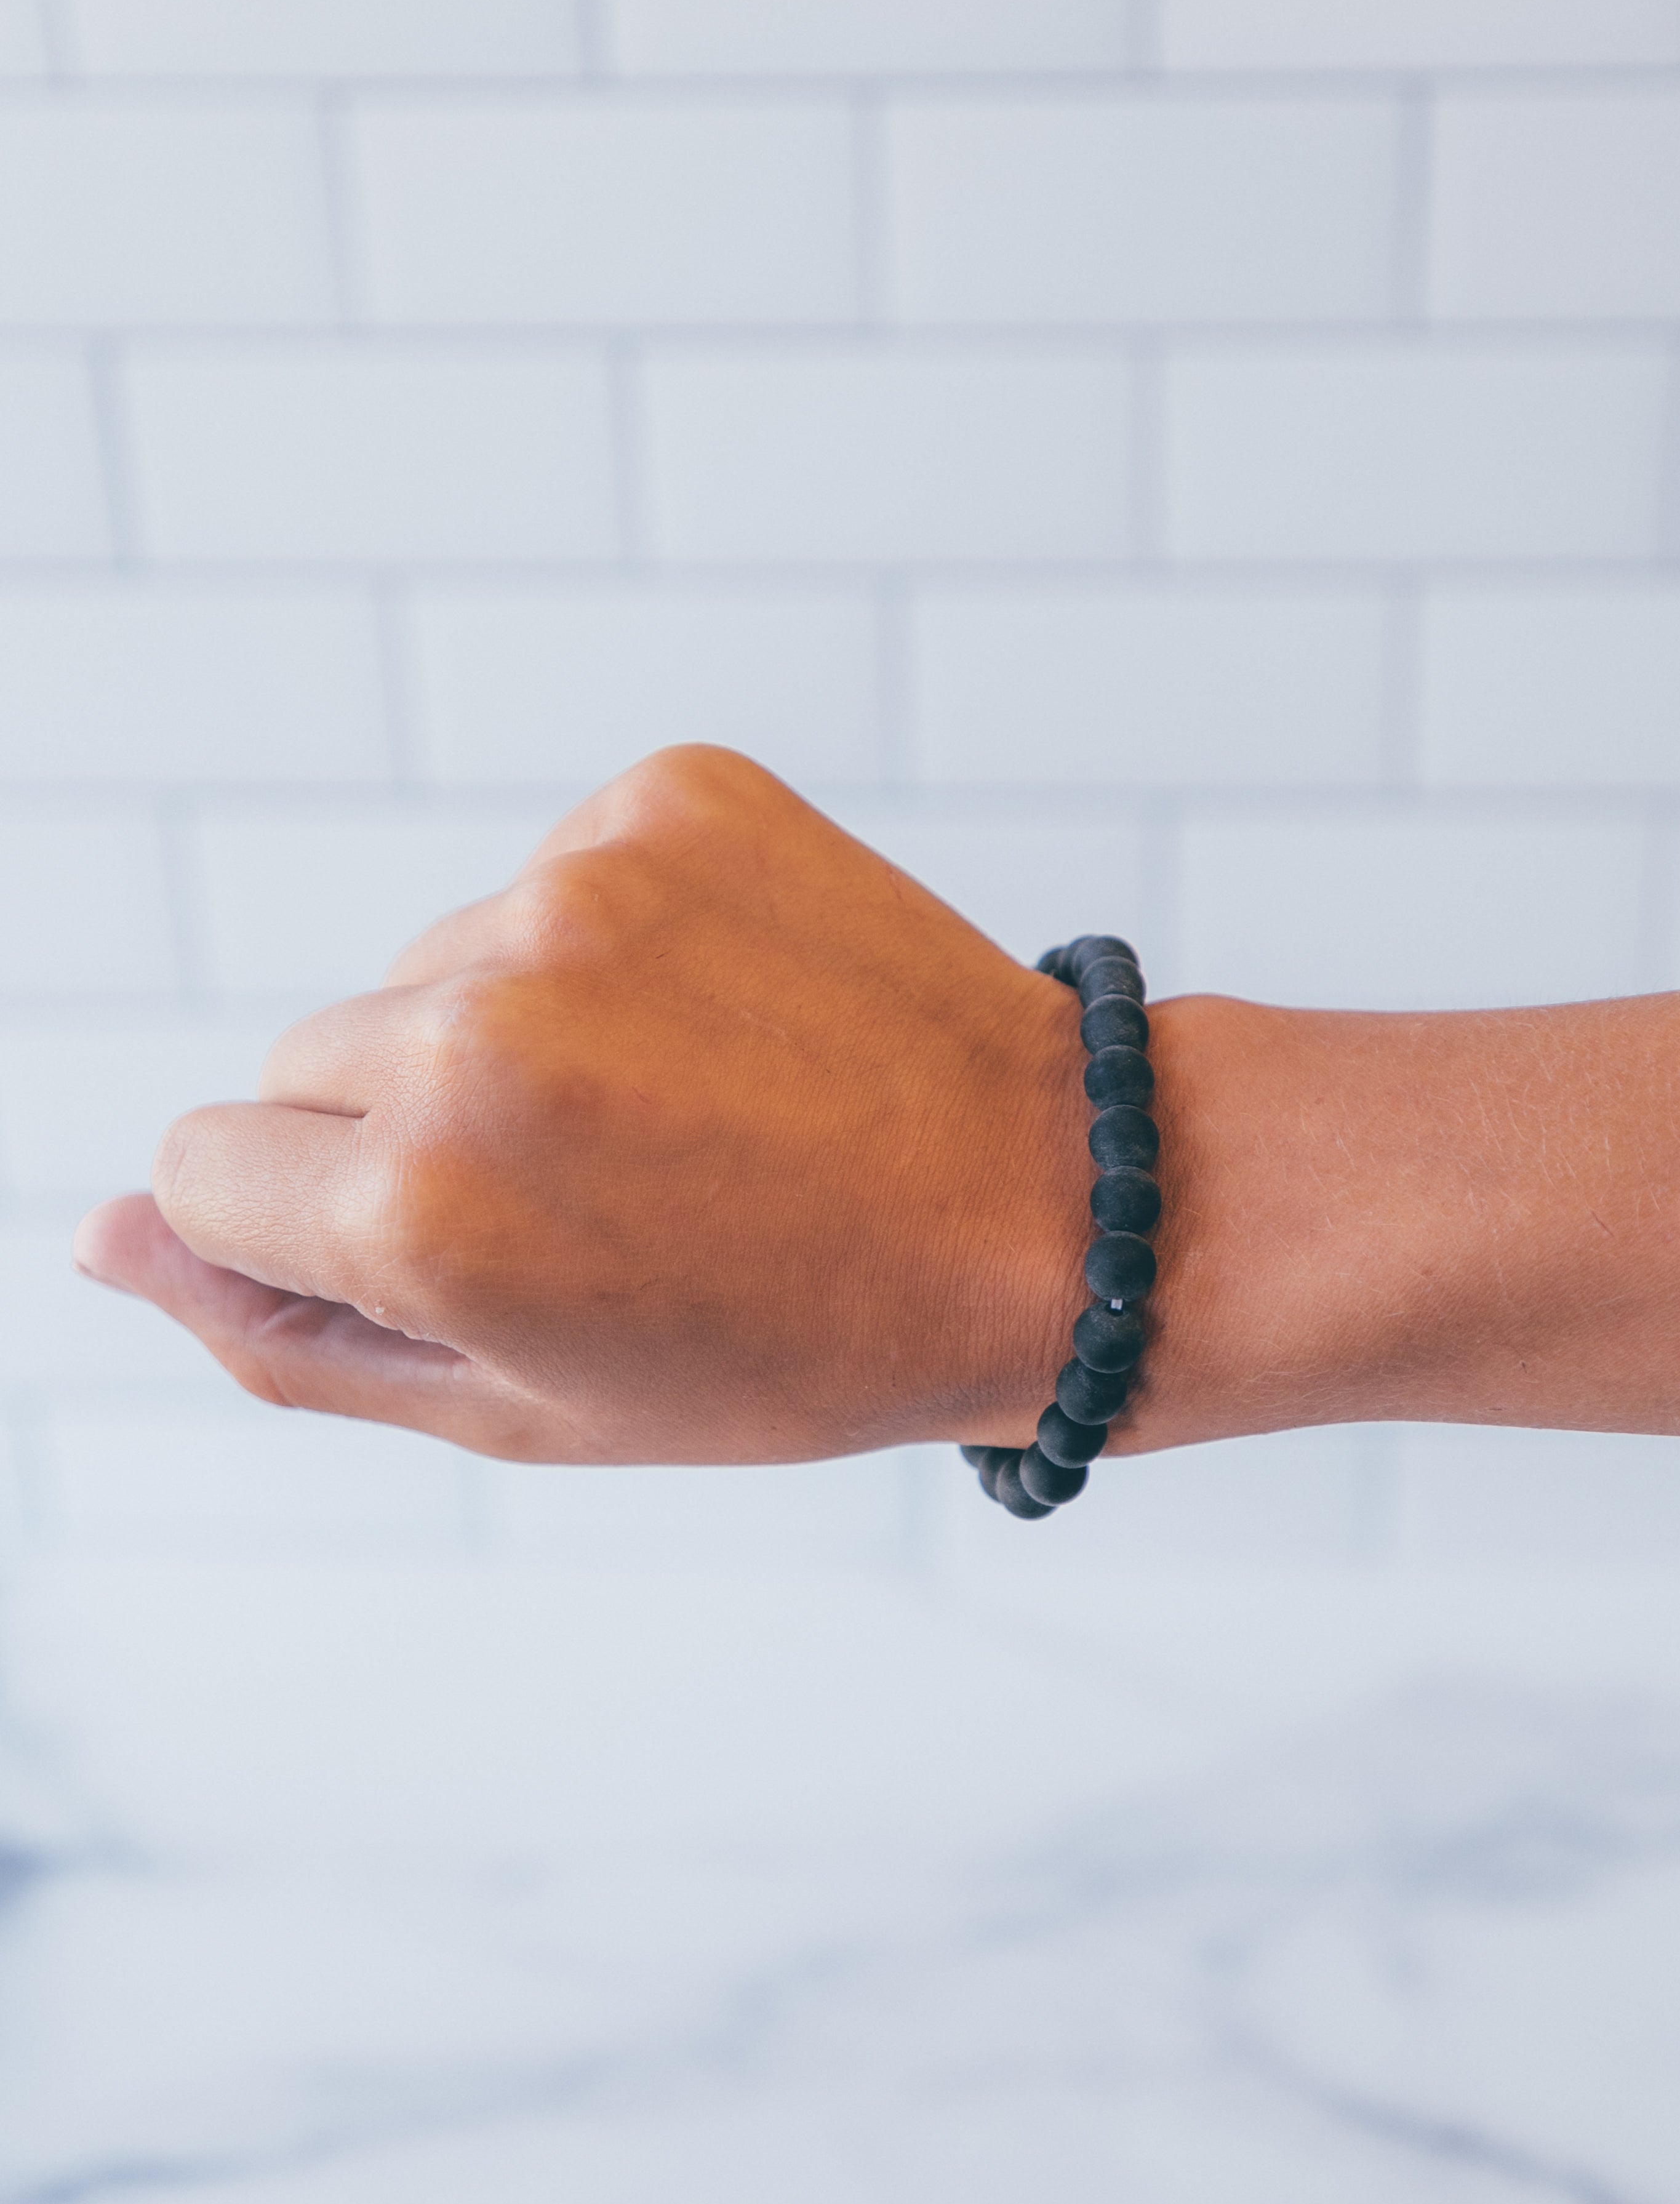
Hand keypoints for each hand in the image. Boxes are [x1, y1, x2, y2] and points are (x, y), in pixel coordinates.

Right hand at [73, 749, 1100, 1463]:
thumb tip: (103, 1236)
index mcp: (420, 1209)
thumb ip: (280, 1333)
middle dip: (412, 1128)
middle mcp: (476, 1029)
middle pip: (309, 1056)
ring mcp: (579, 891)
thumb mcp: (523, 1407)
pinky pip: (549, 869)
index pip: (207, 1164)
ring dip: (517, 1028)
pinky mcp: (671, 796)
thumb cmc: (790, 1341)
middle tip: (605, 1189)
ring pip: (434, 961)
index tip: (463, 1246)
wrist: (1052, 1207)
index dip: (322, 1222)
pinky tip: (729, 1013)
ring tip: (688, 1103)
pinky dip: (613, 936)